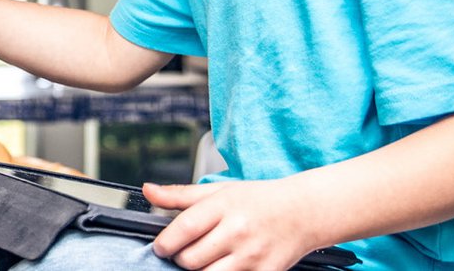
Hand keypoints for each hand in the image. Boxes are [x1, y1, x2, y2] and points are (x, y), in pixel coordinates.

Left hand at [144, 179, 329, 270]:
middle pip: (190, 259)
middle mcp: (238, 231)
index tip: (162, 246)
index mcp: (224, 206)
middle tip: (183, 252)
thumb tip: (148, 191)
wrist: (305, 211)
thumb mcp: (220, 190)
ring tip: (202, 260)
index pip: (183, 230)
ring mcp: (252, 255)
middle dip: (179, 258)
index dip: (165, 243)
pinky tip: (223, 266)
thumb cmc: (260, 200)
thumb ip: (180, 195)